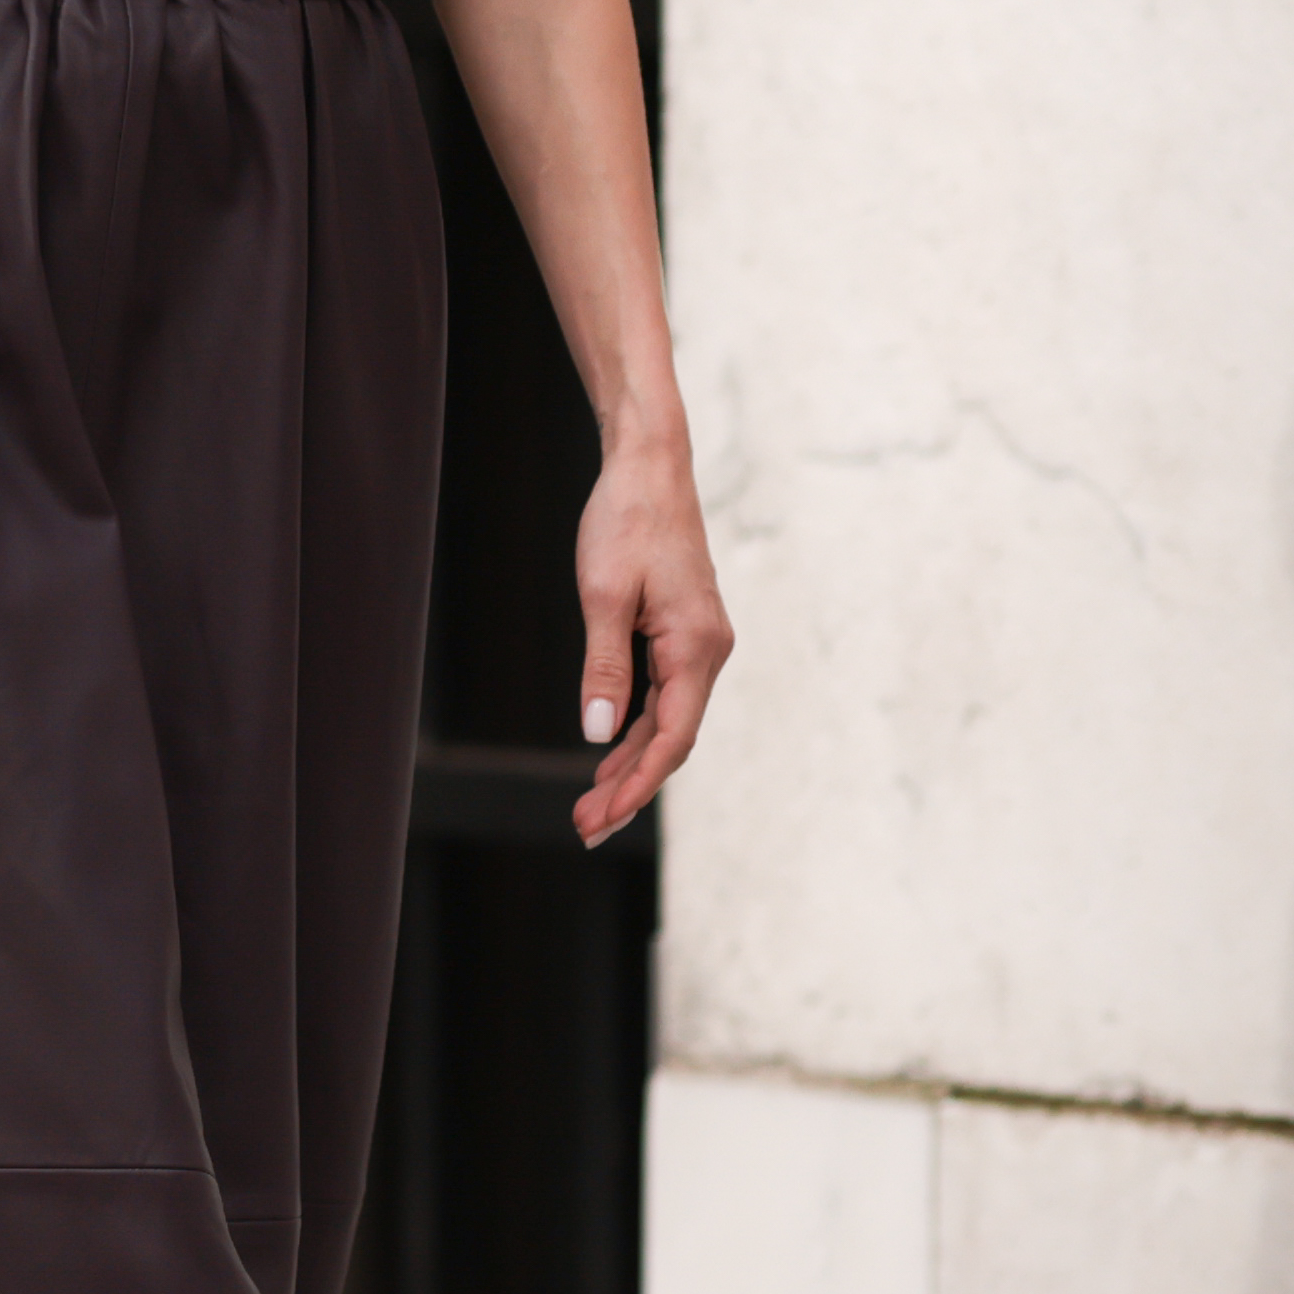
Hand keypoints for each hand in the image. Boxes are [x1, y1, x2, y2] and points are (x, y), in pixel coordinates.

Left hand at [567, 441, 730, 847]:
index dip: (637, 784)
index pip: (671, 738)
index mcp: (695, 646)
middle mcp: (708, 650)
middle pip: (672, 738)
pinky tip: (610, 752)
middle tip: (584, 827)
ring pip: (668, 720)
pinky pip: (665, 695)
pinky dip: (638, 728)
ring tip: (590, 802)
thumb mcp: (603, 596)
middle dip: (629, 786)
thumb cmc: (626, 521)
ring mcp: (699, 642)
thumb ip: (605, 667)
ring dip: (631, 762)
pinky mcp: (686, 632)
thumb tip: (597, 733)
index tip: (602, 816)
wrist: (650, 466)